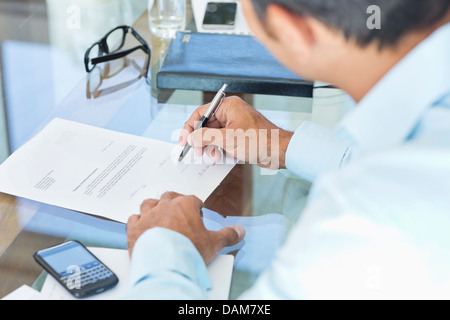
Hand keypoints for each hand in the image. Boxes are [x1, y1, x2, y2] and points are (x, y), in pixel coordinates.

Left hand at [127, 192, 244, 263]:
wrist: (165, 263)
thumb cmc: (188, 250)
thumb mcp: (214, 243)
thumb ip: (228, 235)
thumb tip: (240, 231)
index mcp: (185, 206)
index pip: (192, 199)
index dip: (196, 206)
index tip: (197, 213)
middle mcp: (165, 206)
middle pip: (169, 196)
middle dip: (174, 201)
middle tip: (178, 210)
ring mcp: (148, 216)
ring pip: (149, 203)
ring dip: (153, 207)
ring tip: (158, 214)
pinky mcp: (135, 228)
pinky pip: (133, 218)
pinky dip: (137, 221)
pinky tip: (141, 225)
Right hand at [179, 96, 292, 168]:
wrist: (279, 151)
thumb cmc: (259, 140)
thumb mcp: (228, 139)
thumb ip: (206, 137)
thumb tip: (191, 137)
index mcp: (228, 106)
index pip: (201, 113)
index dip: (190, 127)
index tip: (184, 141)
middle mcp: (231, 112)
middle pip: (206, 125)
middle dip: (202, 140)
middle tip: (198, 152)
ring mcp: (235, 124)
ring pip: (214, 135)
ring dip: (211, 147)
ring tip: (215, 156)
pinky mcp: (239, 136)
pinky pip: (223, 141)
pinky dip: (220, 150)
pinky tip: (224, 157)